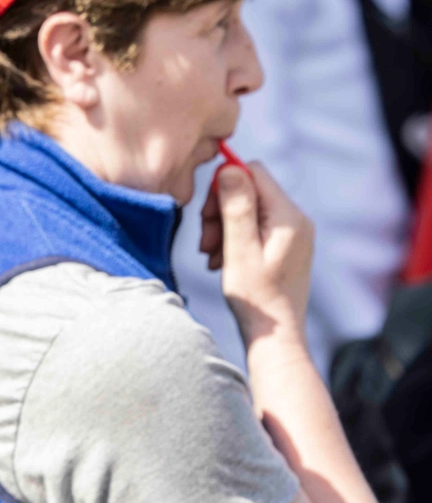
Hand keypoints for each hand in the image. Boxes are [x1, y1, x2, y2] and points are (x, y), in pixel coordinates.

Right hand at [200, 162, 312, 346]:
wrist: (276, 334)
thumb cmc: (256, 297)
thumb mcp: (239, 250)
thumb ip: (236, 207)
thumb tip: (229, 168)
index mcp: (287, 217)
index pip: (253, 172)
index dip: (224, 185)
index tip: (207, 214)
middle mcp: (296, 219)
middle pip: (250, 190)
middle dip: (221, 210)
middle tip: (205, 241)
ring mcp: (293, 232)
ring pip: (249, 208)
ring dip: (224, 226)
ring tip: (211, 256)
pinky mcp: (286, 243)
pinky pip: (255, 225)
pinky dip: (235, 238)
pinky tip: (223, 260)